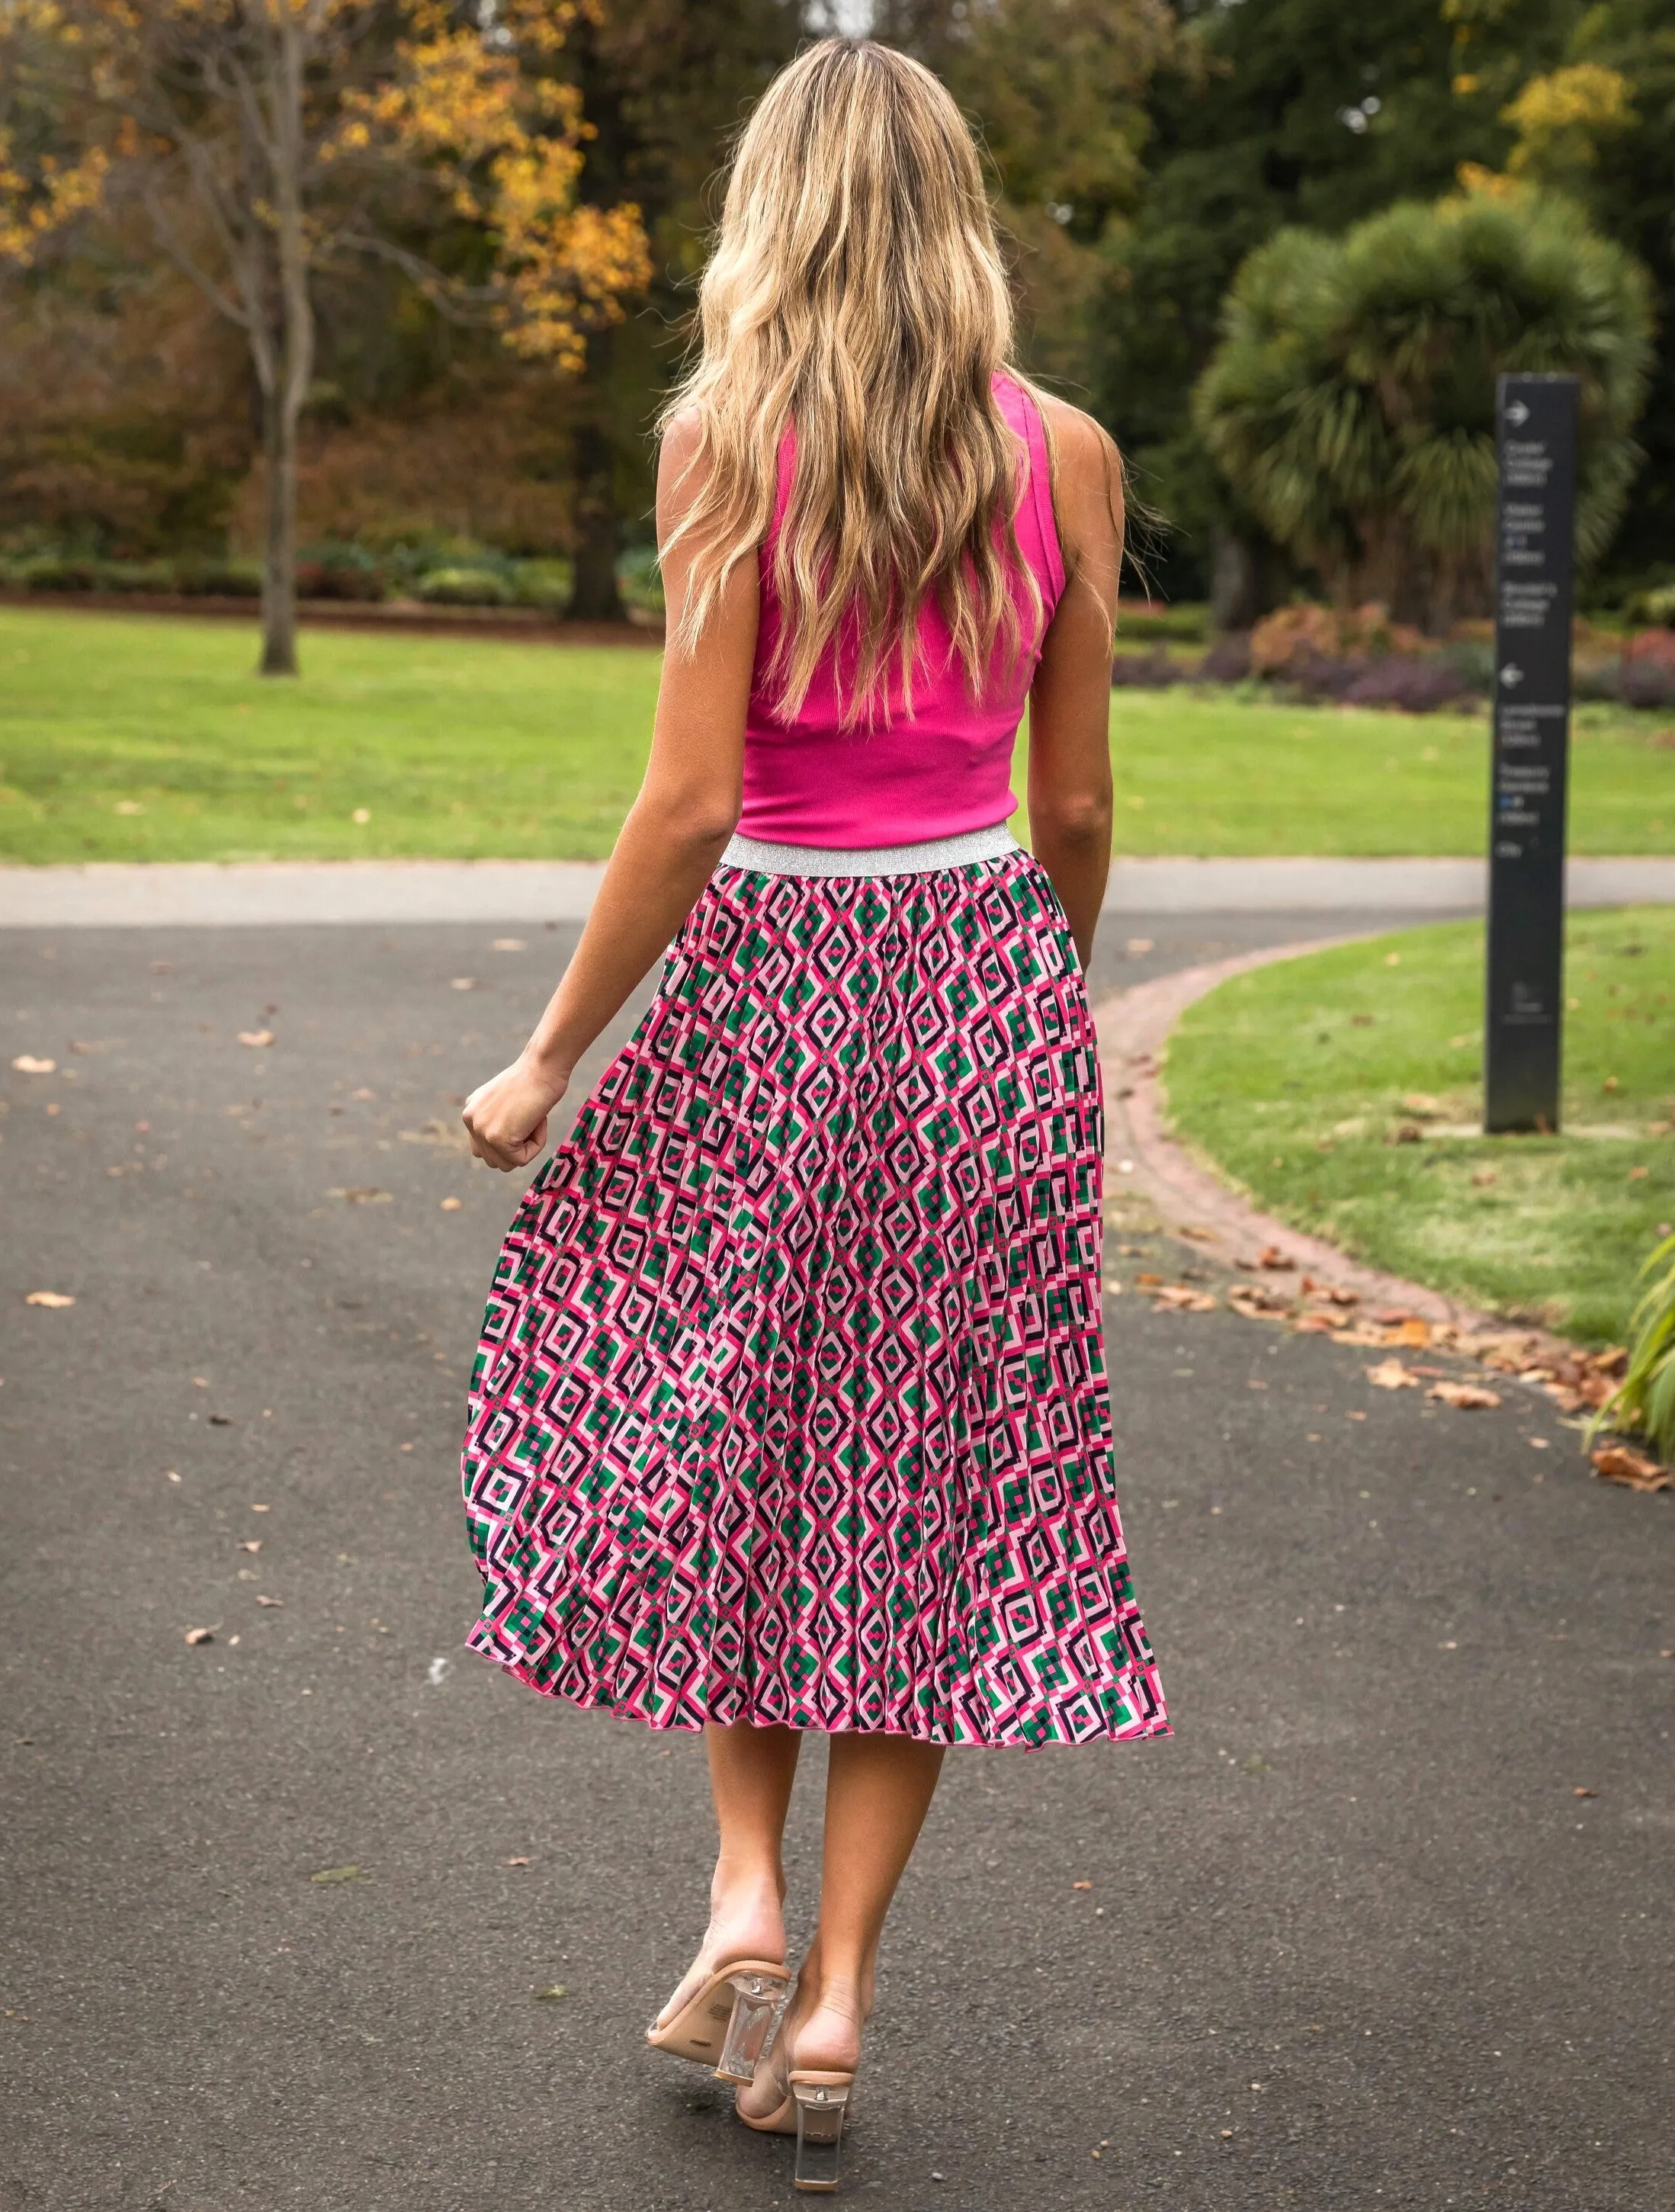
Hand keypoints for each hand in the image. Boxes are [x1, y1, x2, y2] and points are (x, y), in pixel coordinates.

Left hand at [461, 1055, 567, 1171]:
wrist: (543, 1067)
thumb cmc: (535, 1078)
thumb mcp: (506, 1100)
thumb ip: (497, 1119)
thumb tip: (499, 1144)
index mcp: (471, 1111)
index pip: (485, 1147)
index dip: (511, 1138)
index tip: (524, 1116)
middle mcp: (469, 1120)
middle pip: (493, 1159)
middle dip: (516, 1147)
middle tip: (530, 1120)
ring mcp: (481, 1130)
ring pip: (506, 1164)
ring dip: (526, 1148)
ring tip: (534, 1121)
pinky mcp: (497, 1139)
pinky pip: (521, 1160)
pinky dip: (537, 1145)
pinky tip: (539, 1122)